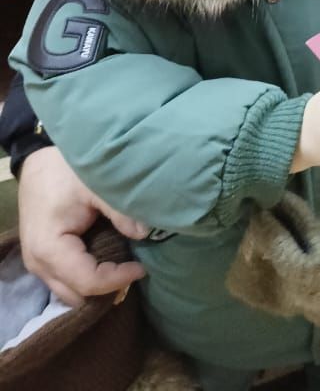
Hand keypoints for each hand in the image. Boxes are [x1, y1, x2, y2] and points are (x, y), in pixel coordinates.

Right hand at [18, 148, 147, 307]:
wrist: (38, 160)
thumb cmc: (65, 170)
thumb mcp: (96, 185)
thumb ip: (121, 211)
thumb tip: (145, 233)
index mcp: (49, 249)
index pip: (88, 282)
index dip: (117, 279)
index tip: (142, 267)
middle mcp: (38, 264)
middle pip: (76, 296)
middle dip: (106, 289)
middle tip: (133, 269)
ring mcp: (37, 264)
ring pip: (69, 292)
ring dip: (96, 285)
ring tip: (122, 267)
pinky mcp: (42, 257)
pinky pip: (65, 279)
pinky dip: (86, 276)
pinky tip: (107, 261)